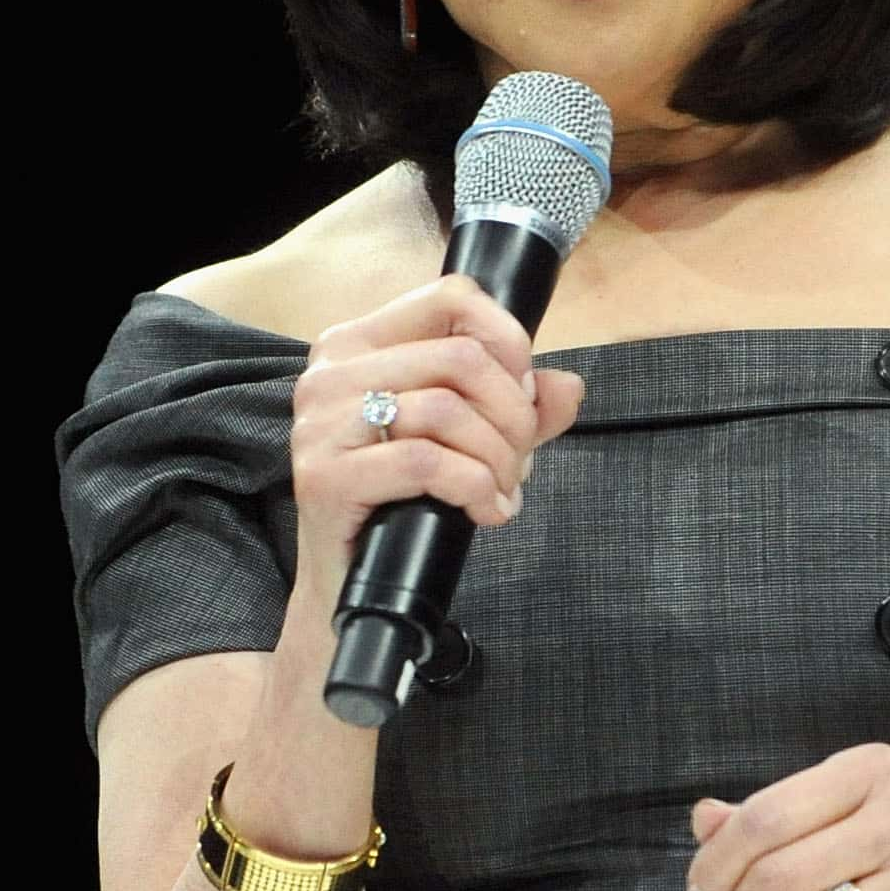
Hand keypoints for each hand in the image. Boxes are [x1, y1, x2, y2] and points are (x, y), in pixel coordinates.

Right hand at [288, 272, 587, 588]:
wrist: (346, 592)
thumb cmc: (401, 506)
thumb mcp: (467, 444)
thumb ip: (517, 409)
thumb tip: (568, 387)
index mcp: (358, 345)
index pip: (451, 298)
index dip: (508, 342)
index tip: (524, 395)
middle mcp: (330, 373)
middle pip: (461, 357)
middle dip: (513, 415)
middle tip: (521, 461)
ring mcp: (321, 424)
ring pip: (447, 409)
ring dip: (498, 458)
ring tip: (503, 491)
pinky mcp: (324, 476)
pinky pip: (426, 462)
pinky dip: (475, 487)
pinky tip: (486, 512)